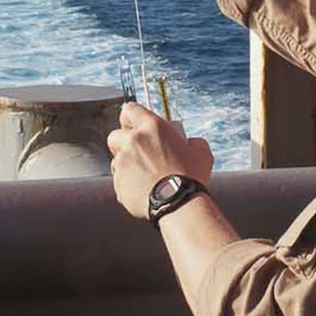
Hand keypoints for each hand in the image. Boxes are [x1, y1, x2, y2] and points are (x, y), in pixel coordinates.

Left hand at [107, 101, 214, 218]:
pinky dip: (128, 184)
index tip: (134, 124)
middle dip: (122, 143)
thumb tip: (189, 143)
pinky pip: (119, 181)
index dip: (131, 117)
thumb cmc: (191, 178)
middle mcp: (133, 141)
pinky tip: (144, 191)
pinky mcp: (118, 183)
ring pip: (116, 160)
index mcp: (152, 127)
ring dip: (126, 165)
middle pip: (115, 135)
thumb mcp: (201, 152)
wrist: (180, 205)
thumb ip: (191, 141)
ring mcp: (122, 163)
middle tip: (136, 152)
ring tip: (144, 177)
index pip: (130, 110)